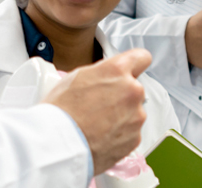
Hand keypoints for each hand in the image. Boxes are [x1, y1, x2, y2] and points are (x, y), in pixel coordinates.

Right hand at [42, 49, 151, 174]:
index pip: (142, 57)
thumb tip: (108, 76)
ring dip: (121, 116)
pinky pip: (131, 132)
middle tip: (100, 105)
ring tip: (97, 124)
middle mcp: (132, 91)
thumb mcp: (76, 77)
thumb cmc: (61, 111)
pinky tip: (101, 136)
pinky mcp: (135, 137)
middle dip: (122, 95)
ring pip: (134, 112)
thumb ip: (101, 73)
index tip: (132, 69)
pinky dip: (119, 134)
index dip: (135, 63)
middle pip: (135, 88)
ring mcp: (136, 116)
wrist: (59, 144)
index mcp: (117, 71)